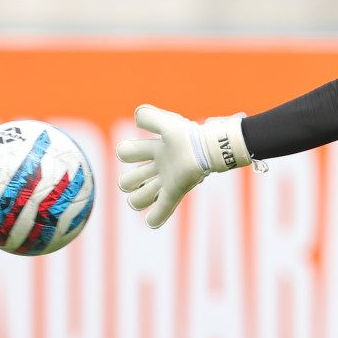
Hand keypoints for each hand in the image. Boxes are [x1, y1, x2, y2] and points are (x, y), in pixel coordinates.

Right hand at [116, 104, 265, 227]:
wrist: (211, 149)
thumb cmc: (190, 137)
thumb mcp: (167, 124)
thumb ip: (149, 117)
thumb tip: (135, 119)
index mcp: (154, 149)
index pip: (125, 154)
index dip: (127, 153)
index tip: (146, 149)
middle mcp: (158, 166)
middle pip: (126, 182)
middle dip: (129, 181)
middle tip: (146, 175)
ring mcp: (166, 181)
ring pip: (139, 198)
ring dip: (141, 198)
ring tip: (154, 190)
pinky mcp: (176, 192)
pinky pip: (161, 210)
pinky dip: (155, 218)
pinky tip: (153, 220)